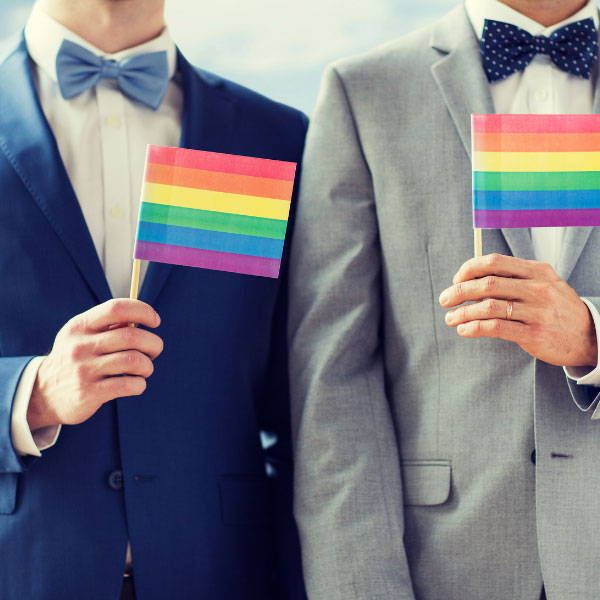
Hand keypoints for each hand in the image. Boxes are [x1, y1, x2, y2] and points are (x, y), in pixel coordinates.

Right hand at [27, 299, 163, 429]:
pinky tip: (136, 384)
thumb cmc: (77, 359)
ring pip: (134, 361)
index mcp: (80, 325)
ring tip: (145, 369)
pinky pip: (129, 384)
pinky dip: (140, 384)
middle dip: (154, 343)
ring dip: (148, 366)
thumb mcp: (83, 336)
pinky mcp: (89, 393)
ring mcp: (84, 370)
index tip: (155, 321)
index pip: (117, 308)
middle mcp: (80, 345)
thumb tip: (144, 317)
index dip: (143, 311)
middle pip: (132, 336)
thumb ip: (110, 325)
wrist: (44, 394)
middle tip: (155, 351)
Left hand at [439, 253, 596, 366]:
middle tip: (444, 300)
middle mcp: (537, 288)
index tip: (456, 280)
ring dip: (463, 312)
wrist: (589, 336)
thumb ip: (513, 277)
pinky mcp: (534, 334)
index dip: (469, 269)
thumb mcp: (543, 284)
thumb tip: (471, 277)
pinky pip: (496, 328)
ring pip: (488, 307)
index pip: (494, 262)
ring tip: (450, 318)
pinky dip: (474, 328)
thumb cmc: (555, 308)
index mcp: (536, 271)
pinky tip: (464, 330)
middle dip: (459, 291)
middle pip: (487, 284)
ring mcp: (537, 311)